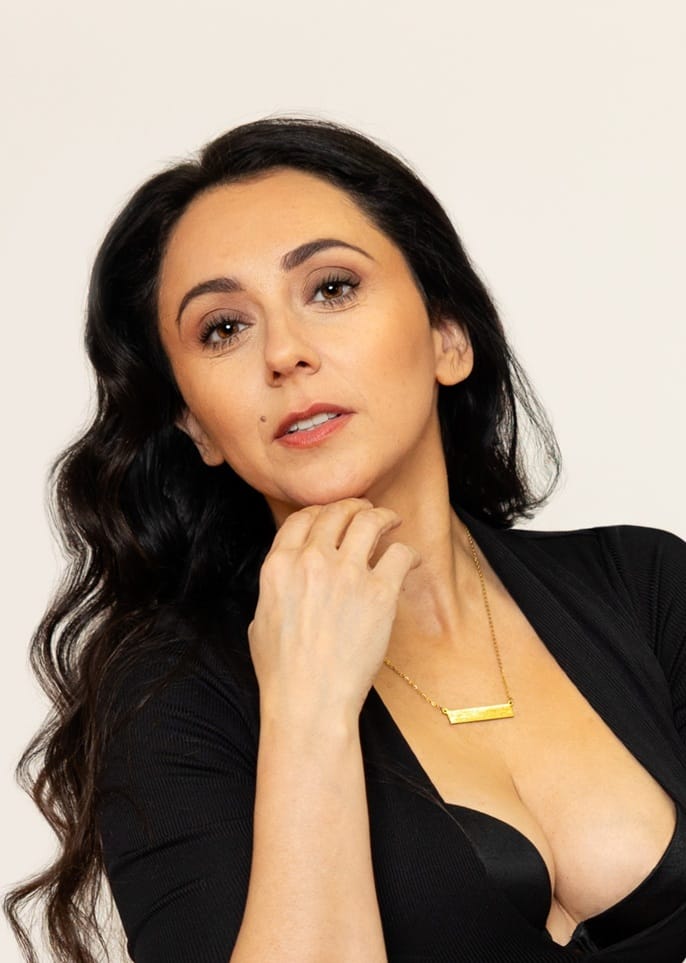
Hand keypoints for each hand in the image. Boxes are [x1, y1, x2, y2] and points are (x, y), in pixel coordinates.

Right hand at [248, 498, 419, 721]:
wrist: (309, 700)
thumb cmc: (283, 671)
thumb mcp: (260, 619)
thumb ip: (276, 587)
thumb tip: (289, 577)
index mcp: (279, 566)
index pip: (301, 518)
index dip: (320, 511)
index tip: (332, 515)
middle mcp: (312, 561)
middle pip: (336, 512)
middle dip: (353, 506)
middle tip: (366, 510)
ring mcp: (347, 574)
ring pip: (368, 520)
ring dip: (382, 515)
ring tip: (391, 520)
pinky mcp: (379, 593)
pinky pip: (399, 554)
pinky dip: (407, 552)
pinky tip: (410, 559)